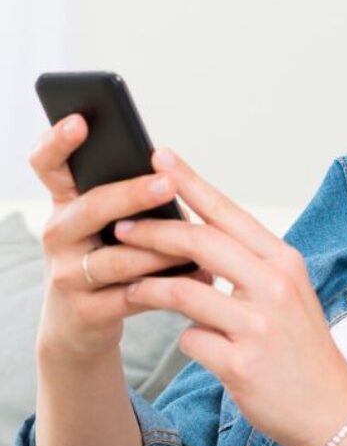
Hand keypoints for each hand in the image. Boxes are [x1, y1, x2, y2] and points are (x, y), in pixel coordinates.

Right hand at [28, 114, 209, 360]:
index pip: (49, 165)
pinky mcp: (86, 312)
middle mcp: (59, 234)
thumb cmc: (108, 257)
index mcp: (66, 203)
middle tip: (166, 183)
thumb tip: (175, 174)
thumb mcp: (107, 224)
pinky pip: (132, 296)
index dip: (58, 141)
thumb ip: (127, 199)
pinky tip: (198, 275)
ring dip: (162, 248)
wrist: (81, 325)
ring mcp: (68, 274)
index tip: (80, 120)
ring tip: (197, 241)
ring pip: (119, 256)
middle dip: (131, 194)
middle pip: (91, 207)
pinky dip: (168, 285)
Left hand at [115, 147, 346, 445]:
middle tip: (122, 226)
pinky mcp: (242, 364)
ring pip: (184, 291)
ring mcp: (259, 325)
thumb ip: (246, 262)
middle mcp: (274, 285)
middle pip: (200, 242)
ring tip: (128, 284)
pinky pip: (191, 340)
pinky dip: (185, 338)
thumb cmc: (301, 343)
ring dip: (148, 286)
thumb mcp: (285, 290)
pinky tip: (194, 342)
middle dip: (154, 232)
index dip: (189, 182)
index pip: (227, 211)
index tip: (159, 156)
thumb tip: (194, 234)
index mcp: (283, 260)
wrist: (332, 405)